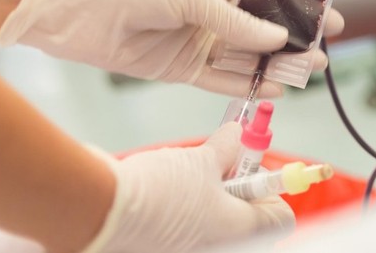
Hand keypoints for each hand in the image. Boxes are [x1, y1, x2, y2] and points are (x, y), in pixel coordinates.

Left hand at [0, 0, 345, 95]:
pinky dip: (249, 86)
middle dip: (296, 35)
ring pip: (250, 55)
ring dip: (279, 63)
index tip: (330, 7)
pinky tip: (275, 89)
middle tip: (324, 47)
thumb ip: (236, 22)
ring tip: (309, 70)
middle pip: (266, 25)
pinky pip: (225, 80)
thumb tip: (278, 41)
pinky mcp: (184, 68)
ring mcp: (202, 39)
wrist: (76, 10)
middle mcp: (217, 9)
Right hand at [87, 123, 293, 252]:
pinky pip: (185, 228)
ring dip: (207, 196)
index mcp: (239, 235)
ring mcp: (187, 251)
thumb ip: (229, 147)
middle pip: (246, 221)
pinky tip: (164, 187)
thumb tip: (239, 134)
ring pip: (213, 223)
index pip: (281, 220)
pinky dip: (182, 208)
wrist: (94, 211)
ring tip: (186, 173)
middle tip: (220, 164)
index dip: (272, 190)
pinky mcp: (161, 248)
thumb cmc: (155, 192)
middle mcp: (216, 250)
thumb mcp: (203, 159)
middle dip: (234, 189)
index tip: (254, 168)